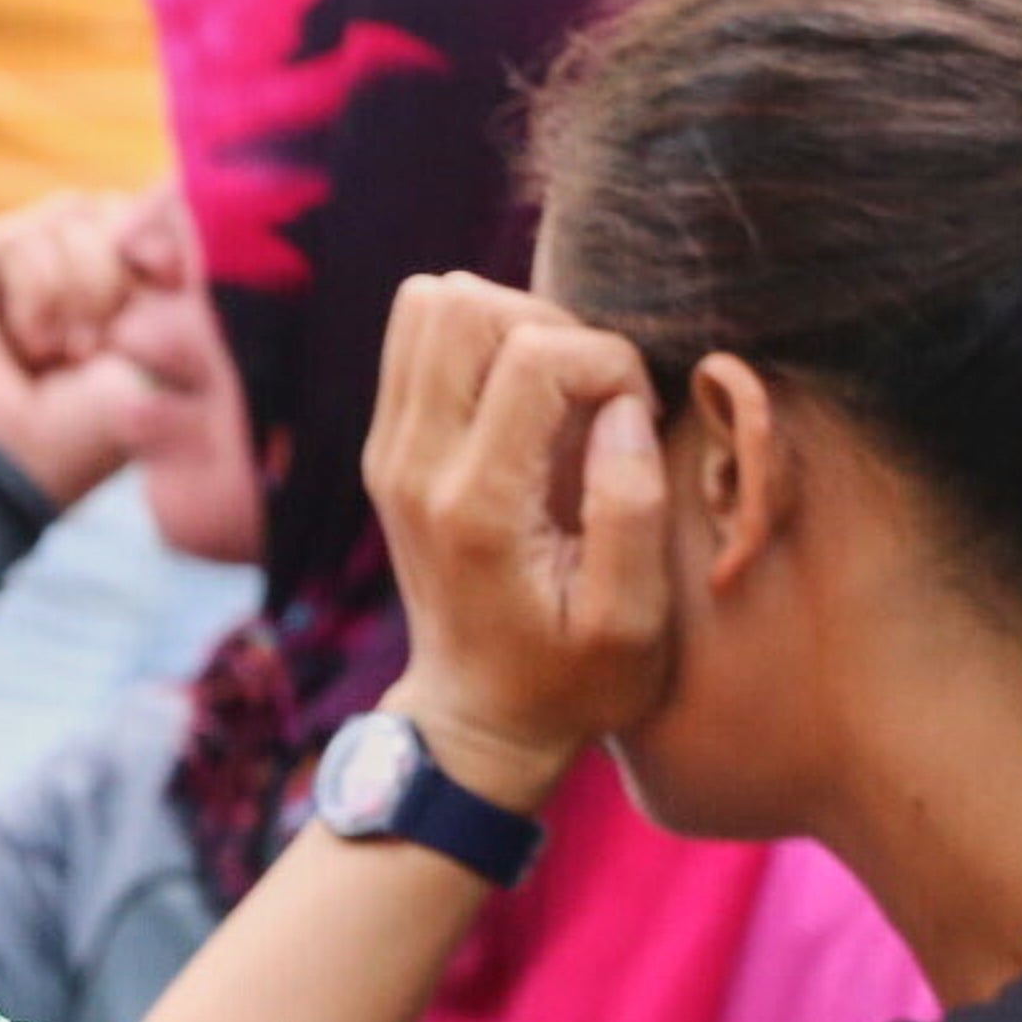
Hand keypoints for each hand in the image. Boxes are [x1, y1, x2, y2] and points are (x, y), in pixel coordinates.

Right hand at [0, 191, 149, 510]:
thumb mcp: (155, 343)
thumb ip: (167, 265)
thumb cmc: (86, 431)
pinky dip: (39, 292)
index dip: (162, 237)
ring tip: (56, 356)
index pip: (141, 224)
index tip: (169, 277)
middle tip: (96, 347)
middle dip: (118, 277)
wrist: (7, 466)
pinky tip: (24, 344)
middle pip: (112, 213)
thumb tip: (170, 184)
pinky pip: (26, 236)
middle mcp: (53, 282)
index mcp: (103, 302)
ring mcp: (4, 274)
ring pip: (72, 217)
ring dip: (79, 291)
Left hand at [360, 272, 673, 808]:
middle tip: (589, 397)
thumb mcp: (632, 621)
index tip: (634, 423)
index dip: (609, 363)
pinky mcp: (386, 446)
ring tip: (556, 396)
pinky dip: (479, 345)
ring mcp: (387, 451)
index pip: (534, 353)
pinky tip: (521, 404)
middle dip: (551, 325)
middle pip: (461, 304)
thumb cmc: (572, 679)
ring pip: (430, 305)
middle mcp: (412, 466)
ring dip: (512, 326)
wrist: (477, 717)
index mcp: (476, 506)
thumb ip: (632, 510)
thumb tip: (621, 410)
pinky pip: (417, 338)